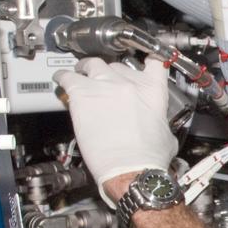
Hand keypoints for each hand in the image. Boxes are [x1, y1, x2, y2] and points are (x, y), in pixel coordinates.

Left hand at [53, 58, 178, 204]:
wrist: (131, 169)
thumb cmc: (148, 158)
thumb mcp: (166, 136)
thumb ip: (159, 122)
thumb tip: (156, 126)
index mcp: (153, 91)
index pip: (154, 61)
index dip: (147, 58)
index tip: (140, 61)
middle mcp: (129, 83)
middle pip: (117, 65)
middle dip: (110, 74)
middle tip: (104, 83)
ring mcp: (105, 85)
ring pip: (92, 64)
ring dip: (85, 69)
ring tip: (80, 74)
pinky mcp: (83, 94)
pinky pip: (68, 77)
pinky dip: (63, 78)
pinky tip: (61, 82)